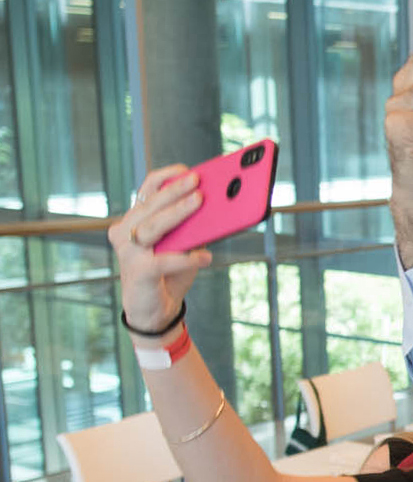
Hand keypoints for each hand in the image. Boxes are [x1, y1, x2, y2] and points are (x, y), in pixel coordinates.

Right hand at [109, 165, 211, 332]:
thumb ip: (193, 228)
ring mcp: (129, 252)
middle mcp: (126, 232)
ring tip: (200, 202)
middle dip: (175, 191)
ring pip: (154, 227)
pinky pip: (165, 260)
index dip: (165, 178)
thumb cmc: (169, 273)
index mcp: (135, 220)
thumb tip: (218, 208)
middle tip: (197, 181)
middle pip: (151, 206)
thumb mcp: (184, 246)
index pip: (146, 191)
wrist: (155, 311)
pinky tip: (206, 256)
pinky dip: (186, 257)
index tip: (186, 170)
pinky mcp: (139, 272)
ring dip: (178, 213)